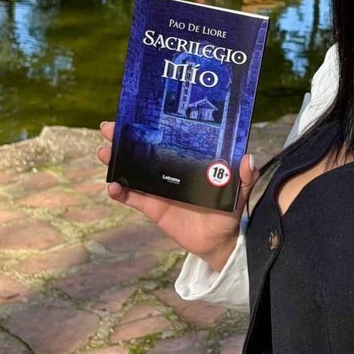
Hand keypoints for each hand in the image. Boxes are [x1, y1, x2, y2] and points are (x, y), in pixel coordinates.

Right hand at [97, 120, 257, 270]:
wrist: (218, 241)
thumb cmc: (229, 211)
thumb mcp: (239, 192)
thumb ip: (244, 177)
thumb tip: (248, 159)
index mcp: (187, 160)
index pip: (166, 138)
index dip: (150, 125)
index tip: (136, 112)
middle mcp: (170, 170)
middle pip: (143, 150)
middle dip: (124, 138)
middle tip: (108, 127)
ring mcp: (159, 188)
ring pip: (132, 170)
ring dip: (116, 161)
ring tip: (105, 153)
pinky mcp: (153, 207)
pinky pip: (133, 198)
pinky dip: (120, 193)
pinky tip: (112, 187)